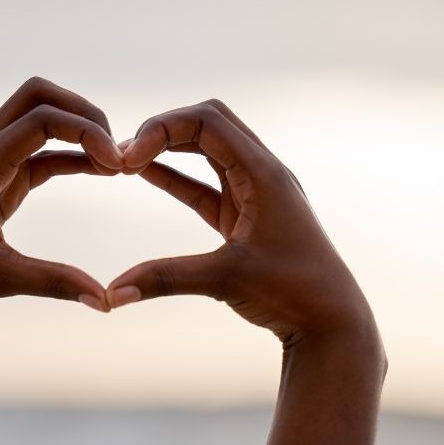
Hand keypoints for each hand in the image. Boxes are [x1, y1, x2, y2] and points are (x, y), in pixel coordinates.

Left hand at [0, 77, 123, 315]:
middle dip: (82, 112)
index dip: (85, 132)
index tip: (116, 166)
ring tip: (115, 163)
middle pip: (38, 96)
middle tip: (116, 149)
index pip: (40, 119)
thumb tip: (104, 300)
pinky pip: (42, 150)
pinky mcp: (0, 176)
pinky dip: (72, 154)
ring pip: (40, 116)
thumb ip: (54, 282)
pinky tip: (100, 172)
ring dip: (79, 130)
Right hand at [108, 100, 374, 345]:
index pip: (208, 121)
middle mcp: (261, 173)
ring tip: (127, 160)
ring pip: (207, 150)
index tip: (129, 158)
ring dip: (169, 148)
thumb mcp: (225, 279)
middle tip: (125, 154)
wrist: (331, 323)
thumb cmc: (292, 293)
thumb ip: (165, 279)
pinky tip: (145, 174)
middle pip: (208, 124)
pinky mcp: (244, 215)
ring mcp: (253, 193)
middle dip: (164, 129)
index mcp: (263, 173)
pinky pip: (204, 183)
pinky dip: (174, 176)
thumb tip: (112, 294)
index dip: (163, 128)